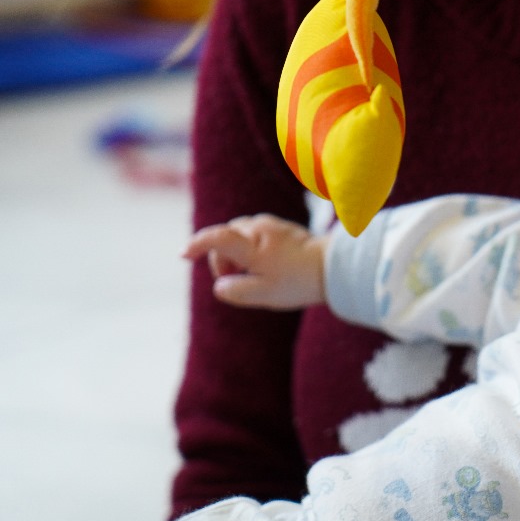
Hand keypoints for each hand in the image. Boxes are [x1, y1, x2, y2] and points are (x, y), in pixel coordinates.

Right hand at [184, 214, 328, 309]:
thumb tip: (219, 285)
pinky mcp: (280, 227)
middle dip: (221, 259)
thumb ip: (236, 291)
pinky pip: (253, 234)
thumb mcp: (265, 294)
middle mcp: (260, 229)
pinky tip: (264, 264)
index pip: (218, 238)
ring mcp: (271, 225)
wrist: (334, 267)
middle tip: (235, 280)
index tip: (184, 254)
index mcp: (253, 246)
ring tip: (252, 274)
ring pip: (239, 234)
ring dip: (236, 253)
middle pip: (225, 238)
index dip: (197, 244)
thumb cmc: (299, 282)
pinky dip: (249, 248)